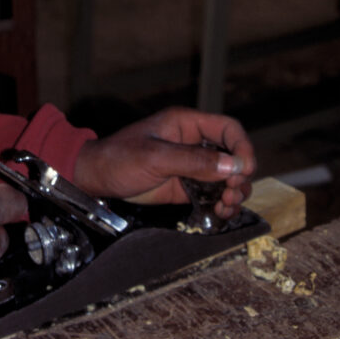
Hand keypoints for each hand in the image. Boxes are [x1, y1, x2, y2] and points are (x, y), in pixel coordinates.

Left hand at [72, 107, 255, 221]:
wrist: (94, 178)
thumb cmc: (118, 159)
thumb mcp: (155, 157)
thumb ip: (193, 161)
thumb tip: (232, 165)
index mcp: (186, 125)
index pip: (228, 129)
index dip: (242, 147)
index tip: (245, 170)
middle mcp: (193, 143)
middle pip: (232, 156)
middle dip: (239, 176)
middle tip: (232, 194)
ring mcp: (190, 166)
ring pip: (226, 177)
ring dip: (233, 192)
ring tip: (226, 206)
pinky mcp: (185, 187)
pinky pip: (212, 194)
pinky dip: (220, 204)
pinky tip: (219, 213)